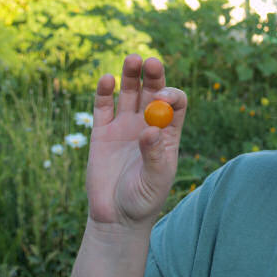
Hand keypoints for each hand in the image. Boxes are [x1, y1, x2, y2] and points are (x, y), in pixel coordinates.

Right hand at [85, 54, 186, 229]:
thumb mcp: (155, 179)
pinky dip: (105, 92)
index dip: (171, 96)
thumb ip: (154, 155)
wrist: (116, 216)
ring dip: (131, 75)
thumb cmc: (144, 199)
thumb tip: (150, 130)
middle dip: (153, 76)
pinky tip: (107, 80)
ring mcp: (125, 126)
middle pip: (152, 92)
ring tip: (132, 59)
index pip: (175, 104)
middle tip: (149, 62)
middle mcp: (148, 123)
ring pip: (129, 93)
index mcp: (168, 133)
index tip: (162, 98)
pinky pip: (104, 107)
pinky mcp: (102, 132)